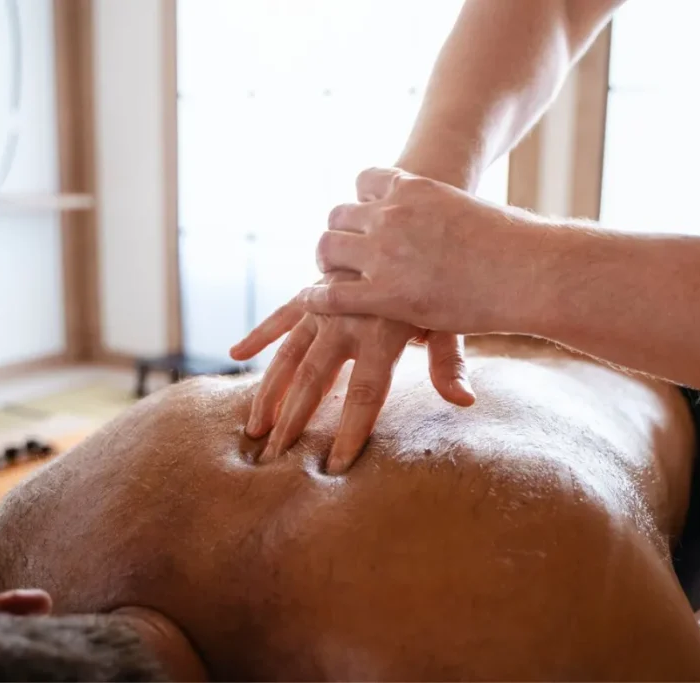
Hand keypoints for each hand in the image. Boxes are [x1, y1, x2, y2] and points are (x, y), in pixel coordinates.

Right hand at [230, 275, 473, 473]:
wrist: (414, 226)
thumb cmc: (438, 283)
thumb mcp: (449, 321)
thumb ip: (449, 363)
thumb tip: (464, 402)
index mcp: (383, 332)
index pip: (365, 393)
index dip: (349, 431)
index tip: (333, 465)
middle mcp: (347, 320)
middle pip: (314, 379)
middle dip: (293, 421)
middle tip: (276, 458)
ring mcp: (324, 305)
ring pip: (288, 354)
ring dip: (268, 392)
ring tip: (254, 429)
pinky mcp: (312, 291)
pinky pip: (279, 316)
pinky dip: (257, 334)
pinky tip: (235, 354)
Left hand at [300, 167, 541, 333]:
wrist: (530, 270)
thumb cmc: (515, 243)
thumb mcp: (467, 208)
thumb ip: (442, 212)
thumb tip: (449, 224)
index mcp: (414, 186)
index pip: (365, 180)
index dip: (360, 201)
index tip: (363, 218)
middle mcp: (392, 213)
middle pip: (339, 215)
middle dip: (339, 234)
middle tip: (339, 255)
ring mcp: (386, 252)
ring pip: (329, 249)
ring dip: (326, 262)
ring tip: (327, 278)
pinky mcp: (387, 293)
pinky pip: (333, 293)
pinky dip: (317, 297)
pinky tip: (311, 302)